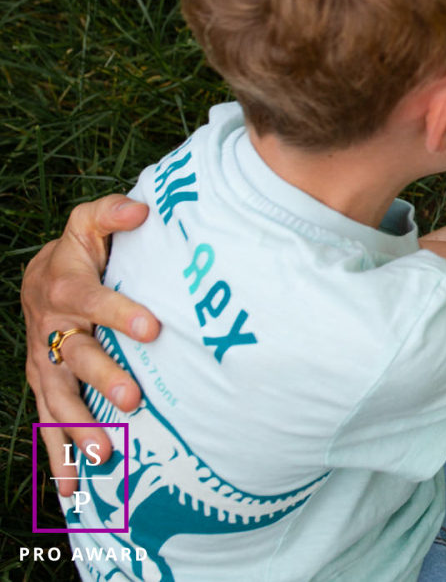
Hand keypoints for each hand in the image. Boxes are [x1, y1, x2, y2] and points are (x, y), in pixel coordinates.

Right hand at [22, 195, 160, 494]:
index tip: (152, 329)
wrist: (39, 276)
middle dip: (103, 379)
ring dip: (77, 429)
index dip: (122, 312)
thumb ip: (112, 213)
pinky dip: (57, 459)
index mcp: (67, 289)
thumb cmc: (80, 250)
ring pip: (58, 400)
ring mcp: (45, 363)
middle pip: (76, 357)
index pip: (95, 301)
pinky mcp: (45, 387)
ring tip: (102, 455)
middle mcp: (52, 329)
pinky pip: (48, 425)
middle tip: (132, 399)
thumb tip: (141, 208)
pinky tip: (72, 490)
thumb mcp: (89, 222)